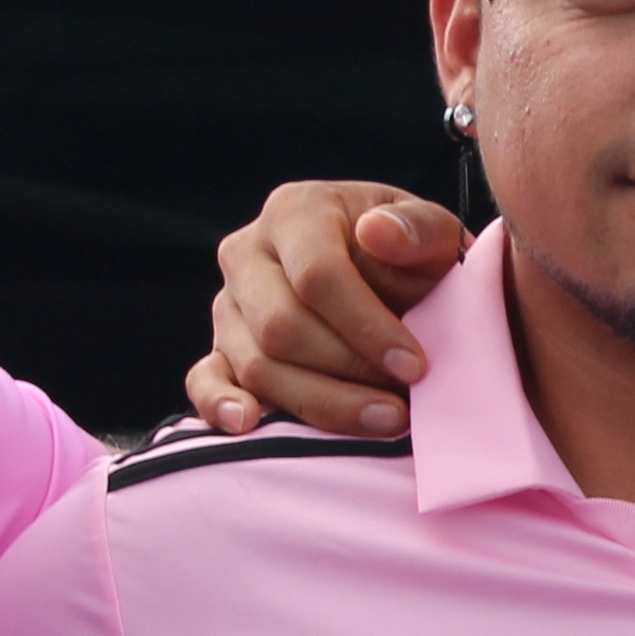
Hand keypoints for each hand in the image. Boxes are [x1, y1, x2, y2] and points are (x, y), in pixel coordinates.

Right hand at [189, 183, 469, 436]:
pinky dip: (220, 405)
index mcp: (295, 212)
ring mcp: (227, 304)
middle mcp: (248, 253)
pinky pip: (204, 381)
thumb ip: (418, 229)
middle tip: (403, 404)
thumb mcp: (430, 232)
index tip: (414, 366)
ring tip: (382, 421)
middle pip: (282, 327)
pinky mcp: (219, 350)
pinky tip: (249, 423)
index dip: (365, 326)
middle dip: (348, 372)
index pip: (317, 275)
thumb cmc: (412, 256)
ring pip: (257, 365)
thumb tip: (377, 232)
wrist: (392, 276)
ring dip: (322, 403)